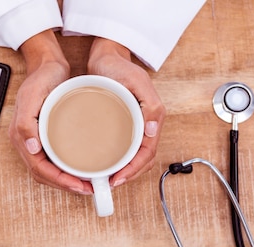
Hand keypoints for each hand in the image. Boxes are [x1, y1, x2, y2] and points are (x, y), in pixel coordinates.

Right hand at [8, 31, 93, 194]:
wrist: (47, 65)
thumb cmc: (41, 77)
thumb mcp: (33, 96)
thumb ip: (27, 122)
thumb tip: (31, 148)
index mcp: (21, 135)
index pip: (39, 169)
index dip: (59, 181)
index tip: (79, 185)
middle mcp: (26, 141)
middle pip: (44, 174)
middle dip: (65, 185)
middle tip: (88, 188)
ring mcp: (35, 140)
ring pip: (48, 170)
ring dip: (66, 180)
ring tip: (86, 183)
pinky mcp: (44, 136)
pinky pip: (53, 160)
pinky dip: (66, 169)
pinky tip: (80, 168)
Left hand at [87, 37, 165, 187]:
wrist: (106, 55)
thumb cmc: (120, 66)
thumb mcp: (137, 82)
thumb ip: (150, 105)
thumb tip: (153, 131)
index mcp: (151, 118)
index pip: (147, 153)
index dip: (133, 170)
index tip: (117, 179)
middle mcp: (143, 125)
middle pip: (140, 159)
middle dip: (127, 175)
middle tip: (108, 184)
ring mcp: (132, 126)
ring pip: (131, 156)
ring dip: (121, 170)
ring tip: (105, 179)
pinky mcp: (119, 124)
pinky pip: (120, 147)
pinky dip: (113, 159)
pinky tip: (100, 164)